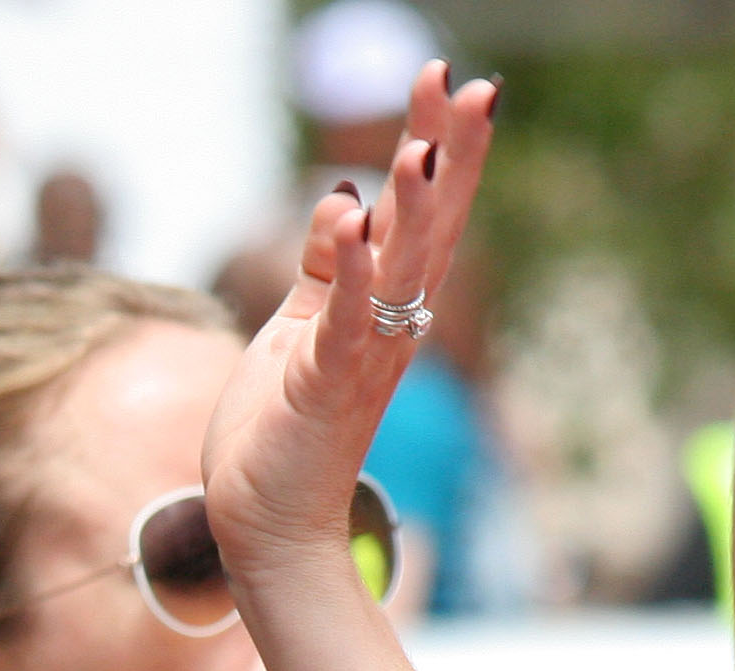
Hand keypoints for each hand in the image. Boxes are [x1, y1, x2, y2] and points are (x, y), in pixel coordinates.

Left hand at [202, 64, 495, 585]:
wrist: (268, 526)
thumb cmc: (280, 433)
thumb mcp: (296, 330)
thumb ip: (323, 269)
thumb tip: (344, 201)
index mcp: (380, 309)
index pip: (415, 216)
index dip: (436, 148)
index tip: (447, 80)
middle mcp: (385, 328)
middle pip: (425, 229)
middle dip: (446, 157)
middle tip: (466, 85)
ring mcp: (359, 358)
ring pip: (395, 271)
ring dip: (410, 209)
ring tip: (420, 145)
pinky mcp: (322, 388)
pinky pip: (340, 323)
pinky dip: (347, 274)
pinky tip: (352, 222)